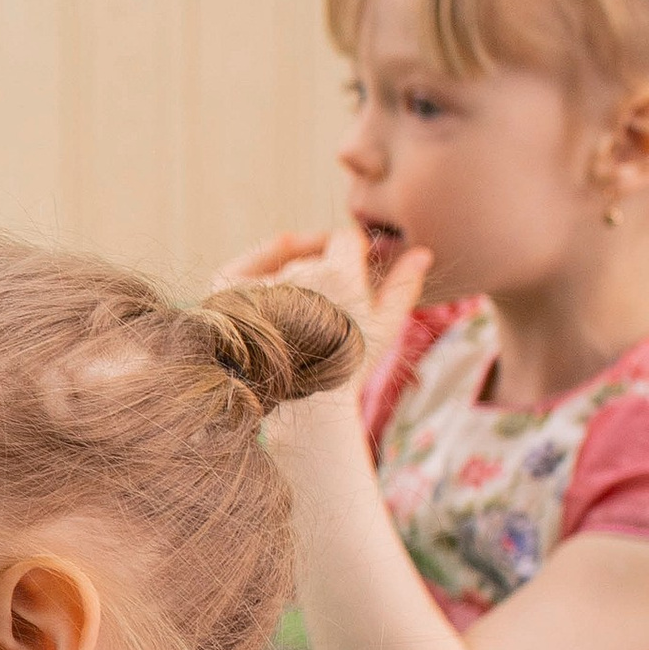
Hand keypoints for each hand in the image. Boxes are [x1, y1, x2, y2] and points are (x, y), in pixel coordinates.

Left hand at [214, 224, 431, 368]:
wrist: (303, 409)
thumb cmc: (351, 369)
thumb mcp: (385, 327)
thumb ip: (403, 286)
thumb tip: (423, 252)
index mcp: (339, 273)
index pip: (346, 239)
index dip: (354, 251)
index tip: (357, 264)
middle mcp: (297, 273)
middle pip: (315, 253)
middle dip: (327, 266)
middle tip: (334, 300)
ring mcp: (260, 283)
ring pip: (283, 263)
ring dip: (296, 274)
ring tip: (307, 310)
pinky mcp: (226, 295)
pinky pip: (240, 269)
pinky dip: (255, 270)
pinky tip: (274, 280)